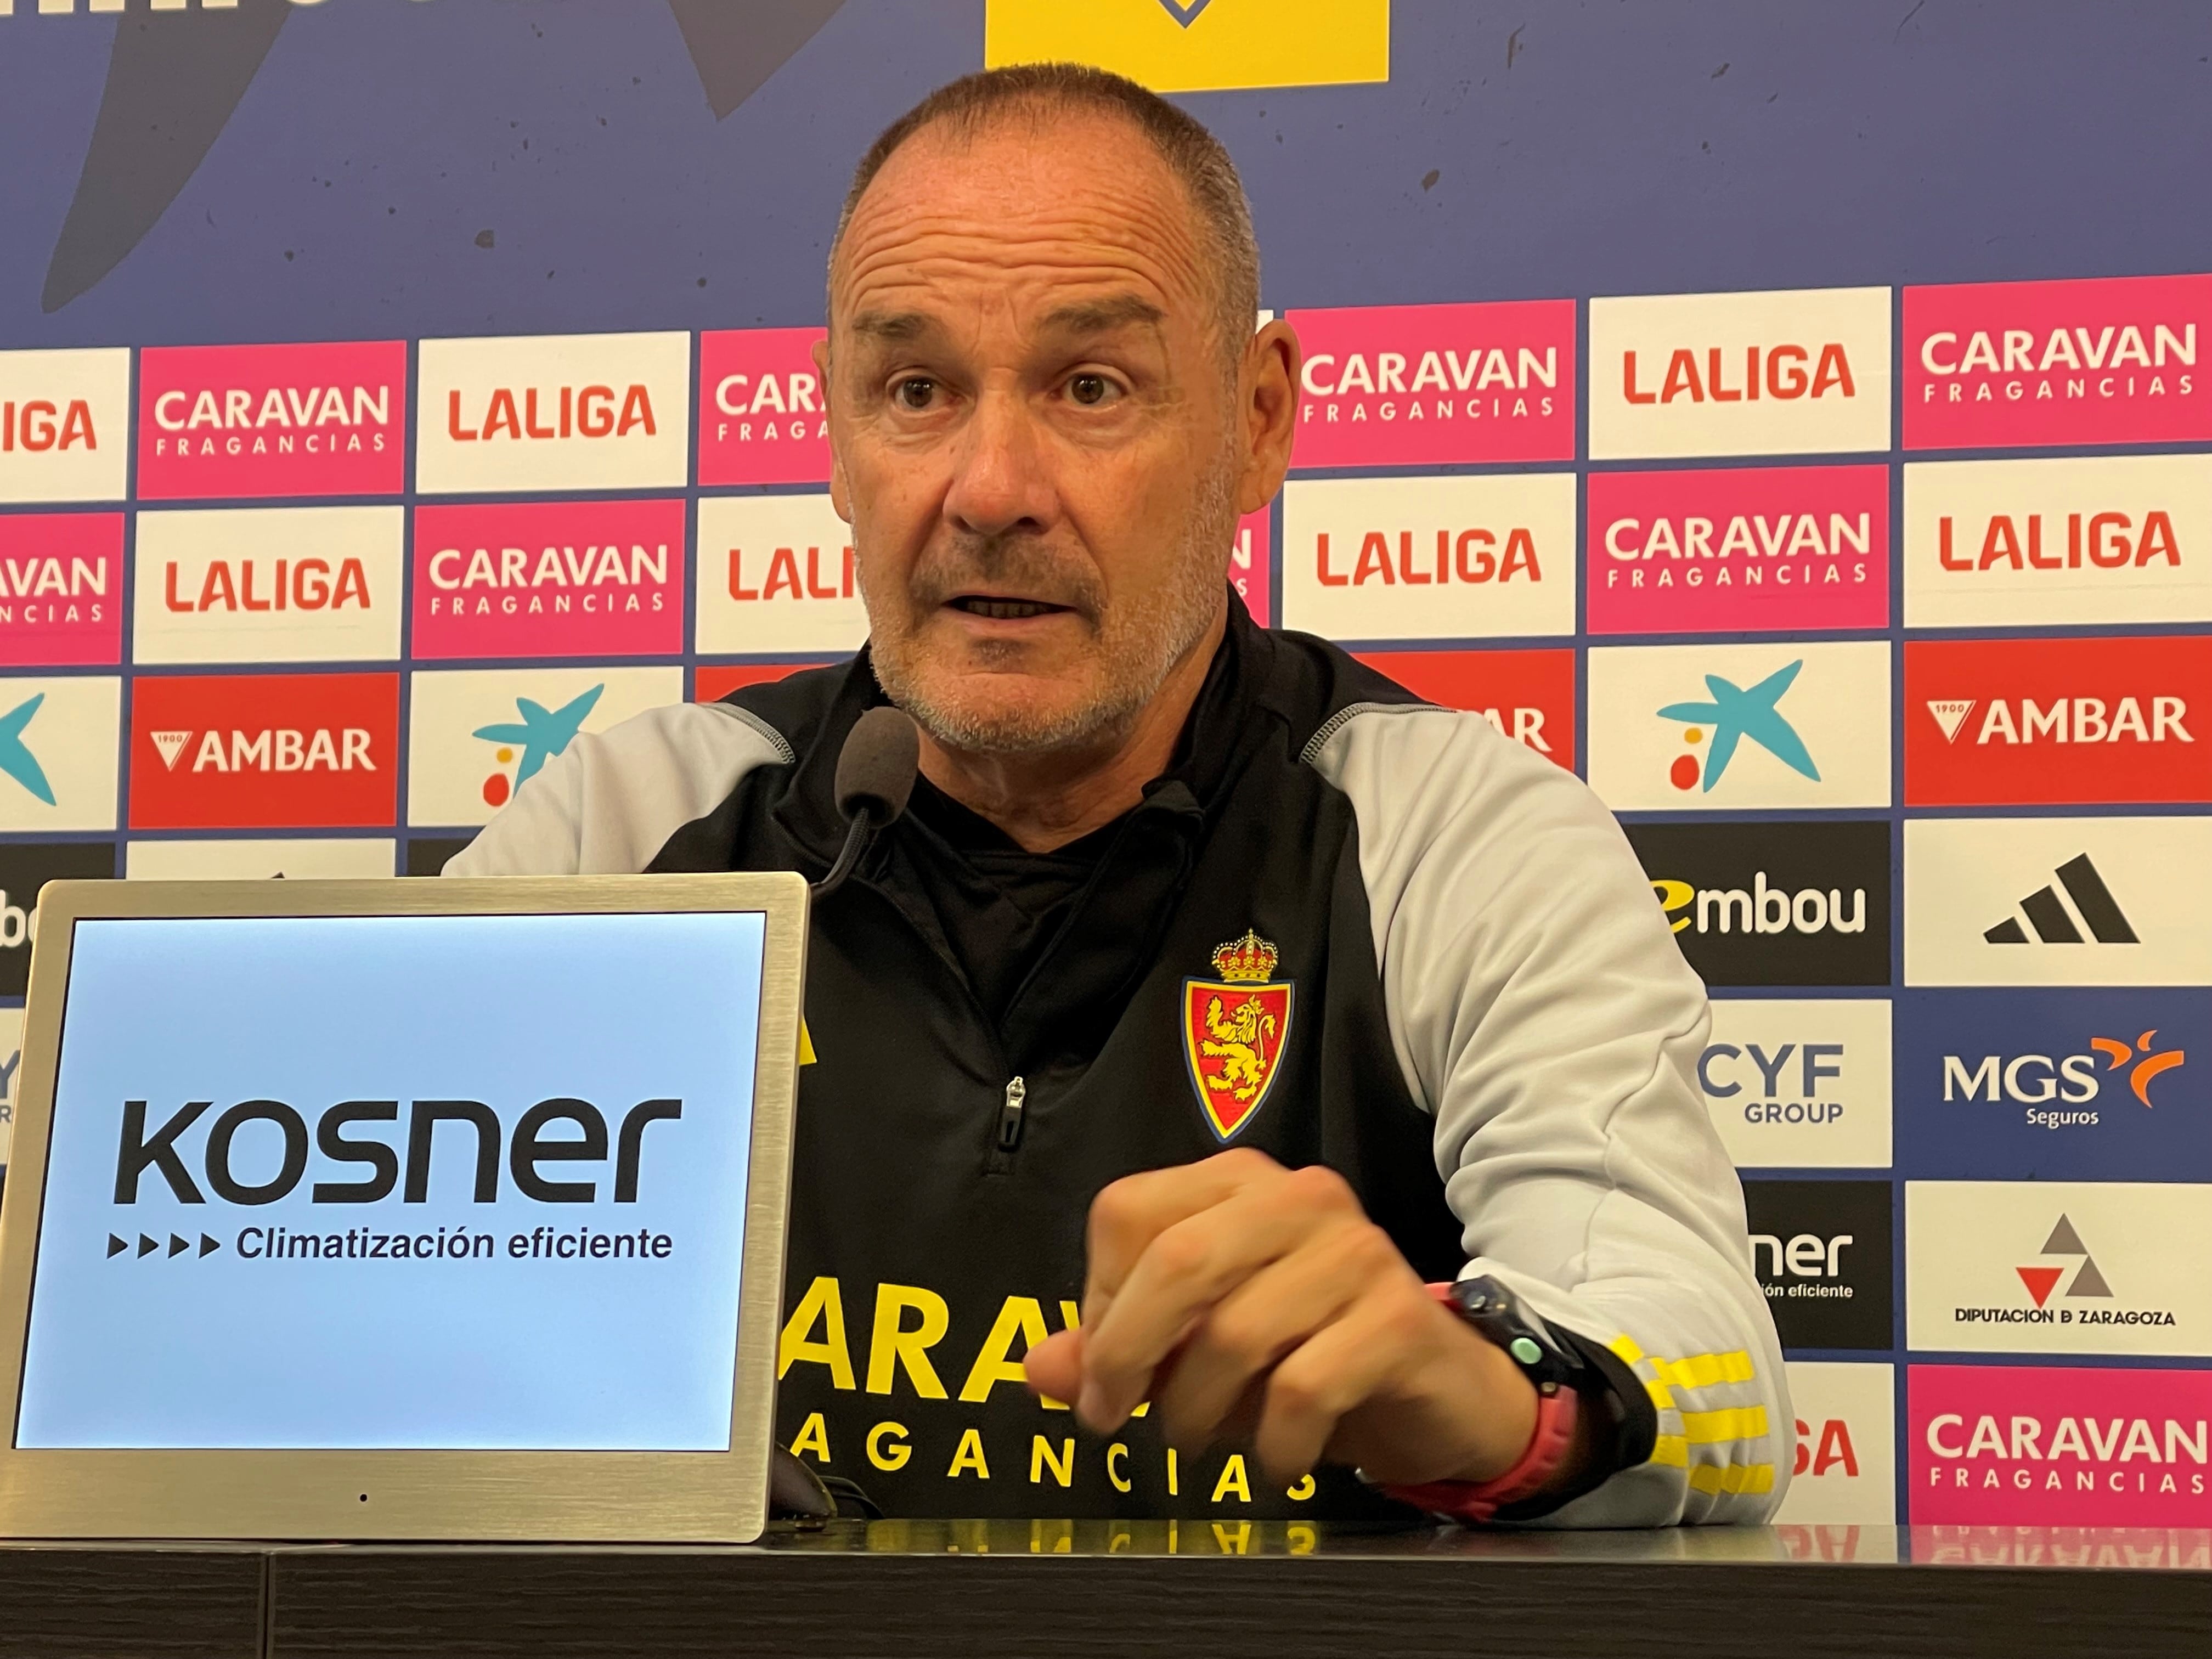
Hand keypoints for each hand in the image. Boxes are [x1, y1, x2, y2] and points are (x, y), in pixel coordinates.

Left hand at [1023, 1147, 1549, 1487]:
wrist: (1439, 1392)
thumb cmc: (1307, 1355)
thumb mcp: (1199, 1347)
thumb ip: (1115, 1346)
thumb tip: (1039, 1368)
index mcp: (1238, 1182)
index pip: (1129, 1212)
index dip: (1099, 1300)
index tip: (1103, 1369)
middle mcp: (1298, 1197)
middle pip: (1176, 1261)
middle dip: (1128, 1355)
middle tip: (1114, 1419)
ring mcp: (1356, 1251)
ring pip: (1235, 1334)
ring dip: (1197, 1412)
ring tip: (1201, 1441)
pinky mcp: (1398, 1319)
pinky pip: (1303, 1388)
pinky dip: (1272, 1444)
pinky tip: (1275, 1460)